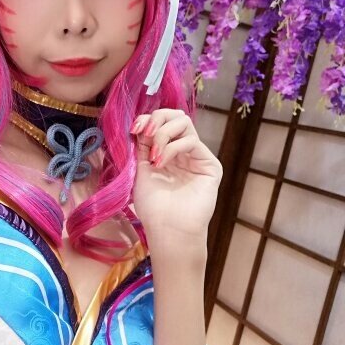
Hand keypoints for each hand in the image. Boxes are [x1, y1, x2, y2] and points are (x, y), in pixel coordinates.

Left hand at [130, 109, 222, 243]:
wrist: (167, 229)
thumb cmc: (153, 206)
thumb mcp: (140, 169)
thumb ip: (142, 145)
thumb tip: (140, 123)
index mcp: (166, 151)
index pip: (162, 122)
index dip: (148, 118)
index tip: (134, 128)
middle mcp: (183, 152)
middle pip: (177, 116)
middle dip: (158, 118)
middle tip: (145, 132)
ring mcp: (197, 157)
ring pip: (185, 123)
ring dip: (163, 133)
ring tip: (153, 155)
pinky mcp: (209, 165)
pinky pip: (191, 141)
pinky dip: (172, 147)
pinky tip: (161, 162)